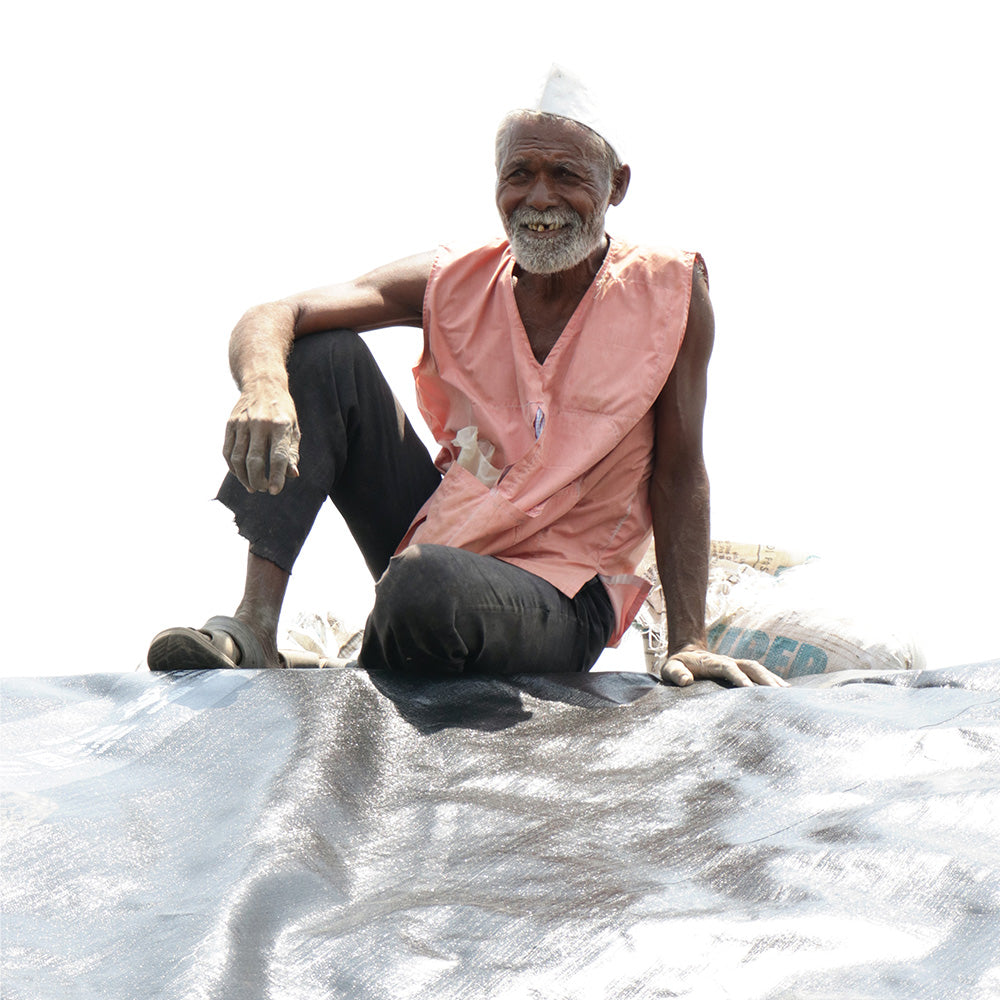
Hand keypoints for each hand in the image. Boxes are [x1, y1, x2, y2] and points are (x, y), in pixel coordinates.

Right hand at [223, 383, 300, 493]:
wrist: (262, 383)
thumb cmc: (283, 411)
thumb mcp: (294, 428)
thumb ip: (292, 452)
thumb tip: (292, 474)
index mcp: (281, 425)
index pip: (278, 457)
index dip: (276, 477)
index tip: (275, 491)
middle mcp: (260, 424)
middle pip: (255, 461)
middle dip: (258, 481)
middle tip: (264, 489)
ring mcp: (242, 423)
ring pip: (238, 459)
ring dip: (244, 478)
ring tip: (253, 487)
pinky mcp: (230, 423)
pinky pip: (228, 452)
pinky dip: (233, 467)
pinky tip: (241, 474)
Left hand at [658, 643, 788, 687]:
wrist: (685, 655)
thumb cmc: (677, 666)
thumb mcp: (669, 669)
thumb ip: (676, 674)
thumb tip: (686, 680)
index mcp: (711, 662)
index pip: (728, 668)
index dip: (738, 677)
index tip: (748, 689)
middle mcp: (728, 661)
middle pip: (750, 666)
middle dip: (764, 678)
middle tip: (778, 693)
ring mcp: (736, 665)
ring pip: (758, 669)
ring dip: (772, 679)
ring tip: (788, 694)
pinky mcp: (741, 671)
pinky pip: (759, 673)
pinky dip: (772, 680)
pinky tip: (785, 691)